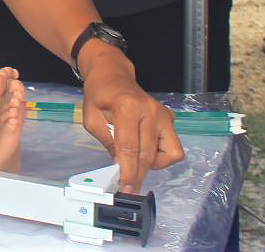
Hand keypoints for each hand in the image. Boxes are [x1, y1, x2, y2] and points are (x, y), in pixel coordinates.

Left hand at [79, 46, 184, 192]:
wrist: (112, 75)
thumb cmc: (99, 95)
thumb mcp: (91, 118)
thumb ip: (106, 142)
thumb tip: (120, 166)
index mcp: (127, 107)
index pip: (129, 148)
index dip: (128, 172)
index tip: (126, 189)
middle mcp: (150, 110)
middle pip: (147, 154)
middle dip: (138, 175)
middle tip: (128, 187)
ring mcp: (163, 114)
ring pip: (167, 154)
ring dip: (151, 165)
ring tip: (134, 159)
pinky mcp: (170, 119)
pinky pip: (173, 148)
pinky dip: (161, 156)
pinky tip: (147, 150)